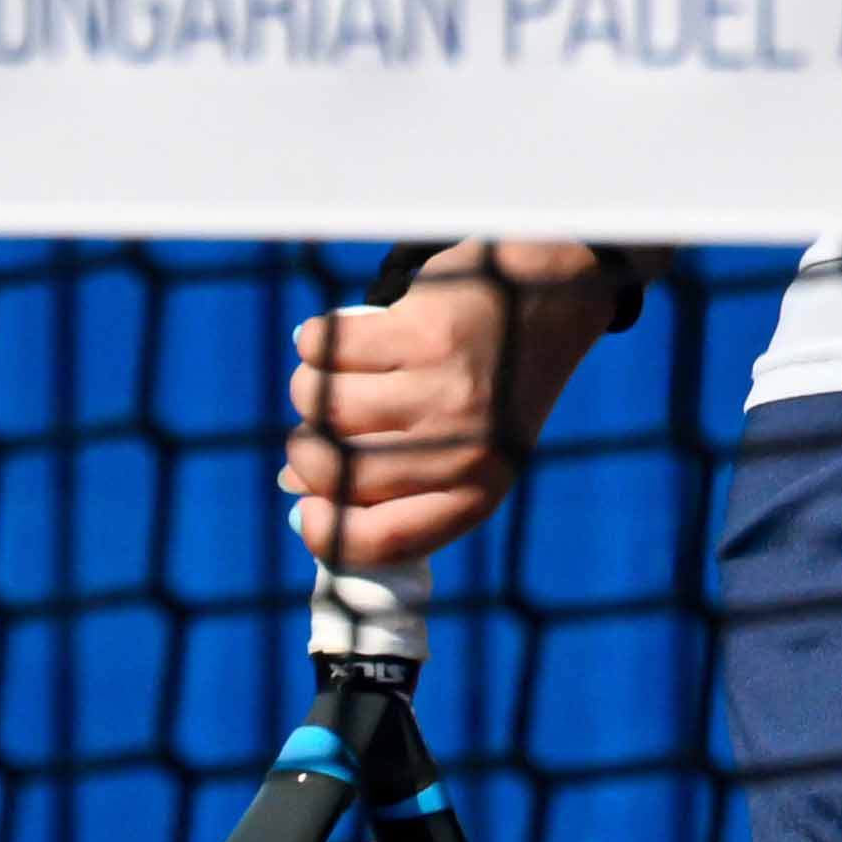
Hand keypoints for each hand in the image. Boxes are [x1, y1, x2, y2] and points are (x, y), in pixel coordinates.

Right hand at [280, 240, 628, 570]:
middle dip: (305, 448)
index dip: (328, 534)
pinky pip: (326, 347)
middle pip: (334, 471)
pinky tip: (352, 334)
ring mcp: (445, 391)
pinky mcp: (425, 332)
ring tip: (344, 371)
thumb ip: (395, 479)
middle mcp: (466, 451)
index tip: (306, 511)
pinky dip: (320, 338)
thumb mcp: (467, 450)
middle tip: (323, 424)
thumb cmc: (490, 385)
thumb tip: (296, 486)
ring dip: (313, 386)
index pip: (384, 541)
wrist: (545, 299)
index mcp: (478, 494)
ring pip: (321, 404)